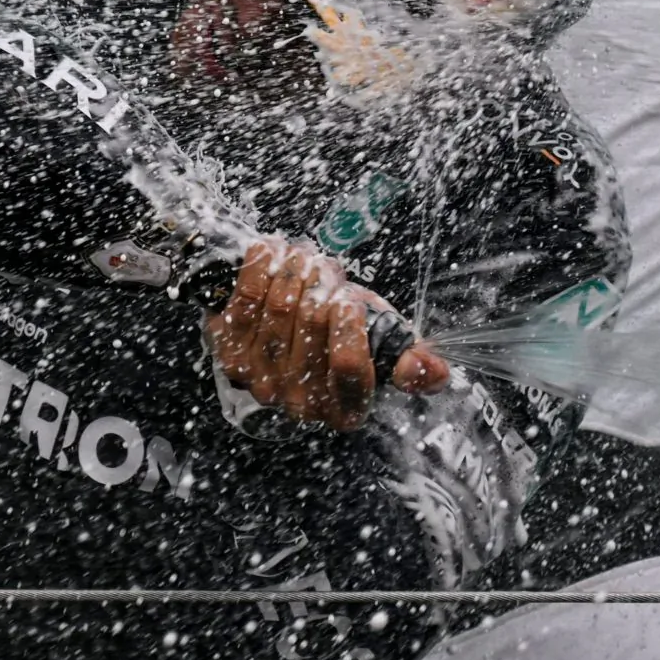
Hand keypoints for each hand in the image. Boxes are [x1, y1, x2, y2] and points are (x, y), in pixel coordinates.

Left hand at [208, 240, 449, 430]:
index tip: (349, 300)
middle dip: (323, 286)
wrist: (282, 331)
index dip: (349, 327)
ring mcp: (260, 379)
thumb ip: (410, 361)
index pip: (348, 369)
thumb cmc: (338, 336)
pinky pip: (247, 300)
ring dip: (295, 270)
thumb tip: (429, 369)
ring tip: (303, 258)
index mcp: (343, 408)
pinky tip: (271, 251)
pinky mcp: (230, 352)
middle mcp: (300, 403)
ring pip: (280, 308)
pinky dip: (261, 266)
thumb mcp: (382, 347)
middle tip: (326, 271)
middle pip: (312, 327)